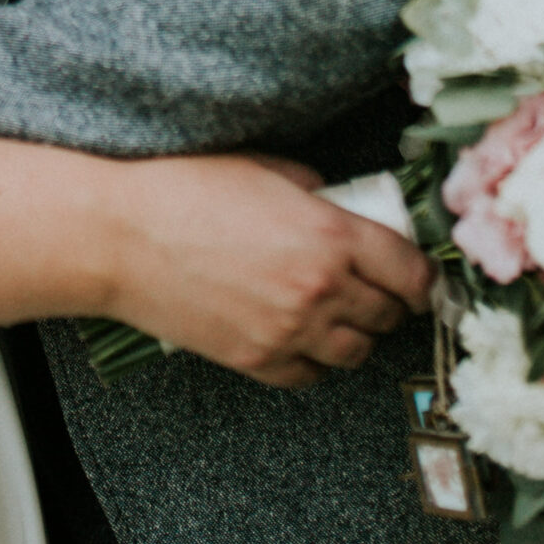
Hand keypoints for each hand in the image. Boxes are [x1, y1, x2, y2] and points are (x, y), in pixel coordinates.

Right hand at [106, 153, 432, 390]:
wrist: (121, 236)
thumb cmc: (183, 189)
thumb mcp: (261, 167)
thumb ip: (311, 188)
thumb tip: (334, 200)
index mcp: (331, 234)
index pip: (412, 272)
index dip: (421, 276)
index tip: (416, 274)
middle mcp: (321, 289)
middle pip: (389, 315)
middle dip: (389, 302)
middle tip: (375, 288)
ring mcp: (290, 331)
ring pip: (356, 353)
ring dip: (355, 334)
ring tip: (336, 314)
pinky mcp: (257, 360)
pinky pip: (310, 375)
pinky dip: (314, 360)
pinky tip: (299, 335)